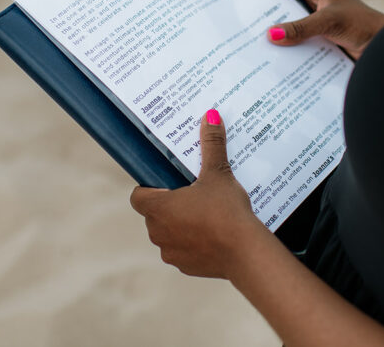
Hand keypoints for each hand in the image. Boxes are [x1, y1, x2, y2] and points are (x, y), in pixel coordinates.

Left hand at [130, 110, 268, 278]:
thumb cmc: (226, 210)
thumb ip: (212, 145)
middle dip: (170, 204)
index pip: (138, 196)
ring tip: (205, 213)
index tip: (169, 181)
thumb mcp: (219, 173)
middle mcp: (157, 232)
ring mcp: (170, 252)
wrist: (245, 251)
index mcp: (158, 207)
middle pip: (154, 214)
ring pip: (168, 234)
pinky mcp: (186, 267)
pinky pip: (183, 251)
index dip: (150, 188)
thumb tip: (210, 116)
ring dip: (180, 225)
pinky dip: (193, 243)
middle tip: (193, 192)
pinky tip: (213, 234)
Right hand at [234, 0, 383, 59]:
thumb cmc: (364, 27)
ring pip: (286, 17)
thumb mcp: (330, 23)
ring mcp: (317, 19)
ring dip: (268, 21)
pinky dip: (281, 40)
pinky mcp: (319, 37)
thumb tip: (269, 34)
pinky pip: (294, 35)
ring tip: (242, 26)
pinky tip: (267, 50)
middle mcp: (315, 1)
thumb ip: (301, 28)